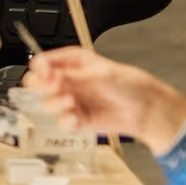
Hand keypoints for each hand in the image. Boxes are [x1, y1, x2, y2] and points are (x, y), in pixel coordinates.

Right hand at [24, 47, 185, 149]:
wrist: (146, 110)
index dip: (41, 68)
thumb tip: (47, 72)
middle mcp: (69, 81)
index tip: (44, 72)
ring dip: (55, 103)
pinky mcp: (78, 119)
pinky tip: (74, 116)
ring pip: (47, 103)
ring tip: (70, 101)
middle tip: (54, 87)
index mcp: (73, 63)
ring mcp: (72, 101)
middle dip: (43, 86)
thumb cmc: (129, 85)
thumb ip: (71, 75)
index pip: (44, 62)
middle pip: (39, 83)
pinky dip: (66, 120)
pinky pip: (62, 121)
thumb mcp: (99, 74)